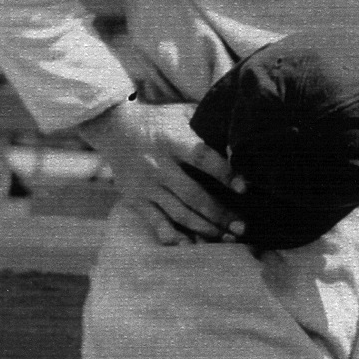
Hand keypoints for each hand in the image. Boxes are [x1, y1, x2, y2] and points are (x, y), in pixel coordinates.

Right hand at [79, 99, 246, 245]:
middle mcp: (158, 165)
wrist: (114, 127)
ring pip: (178, 213)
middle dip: (219, 213)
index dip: (224, 173)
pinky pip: (156, 223)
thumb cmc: (159, 120)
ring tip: (226, 237)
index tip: (244, 188)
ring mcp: (145, 185)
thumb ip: (208, 120)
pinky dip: (175, 236)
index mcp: (172, 140)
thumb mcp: (182, 113)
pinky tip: (193, 246)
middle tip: (241, 226)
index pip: (201, 157)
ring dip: (204, 228)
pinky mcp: (135, 200)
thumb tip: (242, 129)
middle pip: (192, 194)